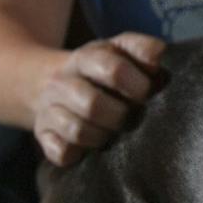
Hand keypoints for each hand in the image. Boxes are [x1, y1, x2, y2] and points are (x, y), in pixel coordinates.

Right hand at [30, 33, 164, 166]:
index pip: (112, 69)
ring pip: (77, 131)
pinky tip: (87, 147)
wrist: (51, 81)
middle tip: (130, 118)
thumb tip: (159, 57)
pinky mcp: (43, 136)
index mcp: (85, 58)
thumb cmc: (101, 69)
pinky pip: (60, 153)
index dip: (138, 86)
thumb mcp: (120, 50)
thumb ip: (144, 49)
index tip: (147, 94)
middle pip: (92, 105)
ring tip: (111, 132)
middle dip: (120, 116)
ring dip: (102, 136)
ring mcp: (48, 110)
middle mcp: (61, 83)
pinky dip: (77, 154)